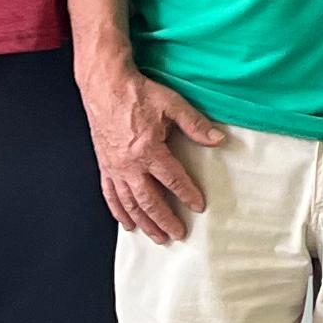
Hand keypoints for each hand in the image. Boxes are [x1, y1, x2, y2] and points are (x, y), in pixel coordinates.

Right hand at [82, 58, 225, 241]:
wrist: (105, 85)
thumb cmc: (137, 93)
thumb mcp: (172, 104)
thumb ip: (195, 125)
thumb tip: (218, 140)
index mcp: (149, 150)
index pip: (173, 180)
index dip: (188, 194)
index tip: (199, 206)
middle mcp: (130, 164)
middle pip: (150, 200)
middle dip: (166, 220)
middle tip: (178, 234)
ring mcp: (115, 167)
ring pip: (130, 203)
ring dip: (145, 222)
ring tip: (157, 237)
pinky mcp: (104, 165)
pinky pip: (111, 194)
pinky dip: (119, 211)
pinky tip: (127, 223)